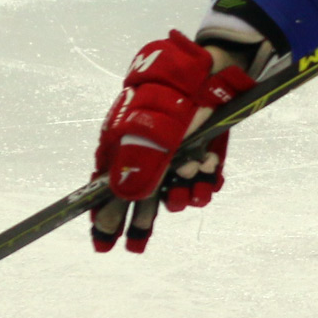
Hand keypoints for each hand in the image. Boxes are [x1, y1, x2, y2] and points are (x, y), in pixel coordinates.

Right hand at [90, 31, 254, 252]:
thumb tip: (120, 195)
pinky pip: (200, 176)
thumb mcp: (151, 127)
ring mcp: (175, 150)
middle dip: (137, 222)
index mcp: (124, 142)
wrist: (215, 68)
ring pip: (171, 189)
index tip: (102, 243)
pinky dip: (203, 183)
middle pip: (138, 195)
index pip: (106, 186)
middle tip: (134, 249)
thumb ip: (139, 162)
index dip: (103, 214)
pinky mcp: (203, 147)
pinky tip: (205, 186)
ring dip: (178, 197)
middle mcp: (148, 150)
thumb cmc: (174, 93)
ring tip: (186, 195)